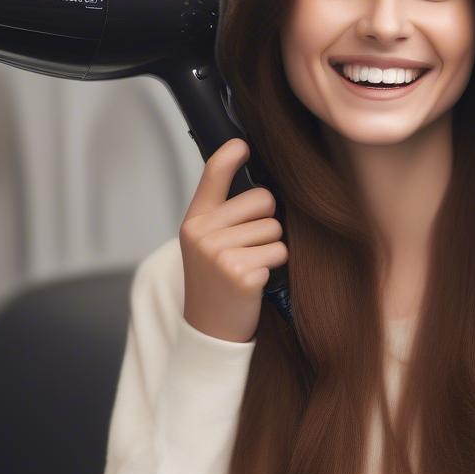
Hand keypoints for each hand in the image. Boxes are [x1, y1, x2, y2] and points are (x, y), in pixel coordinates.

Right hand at [178, 138, 287, 342]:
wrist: (209, 329)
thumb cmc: (216, 279)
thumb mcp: (208, 242)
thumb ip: (224, 213)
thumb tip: (259, 184)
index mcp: (195, 220)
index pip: (212, 176)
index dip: (229, 157)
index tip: (242, 144)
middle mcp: (203, 233)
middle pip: (262, 199)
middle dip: (266, 220)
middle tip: (249, 247)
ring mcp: (220, 253)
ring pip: (275, 228)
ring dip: (272, 248)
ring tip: (250, 266)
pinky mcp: (241, 273)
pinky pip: (279, 252)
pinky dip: (275, 267)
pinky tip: (255, 280)